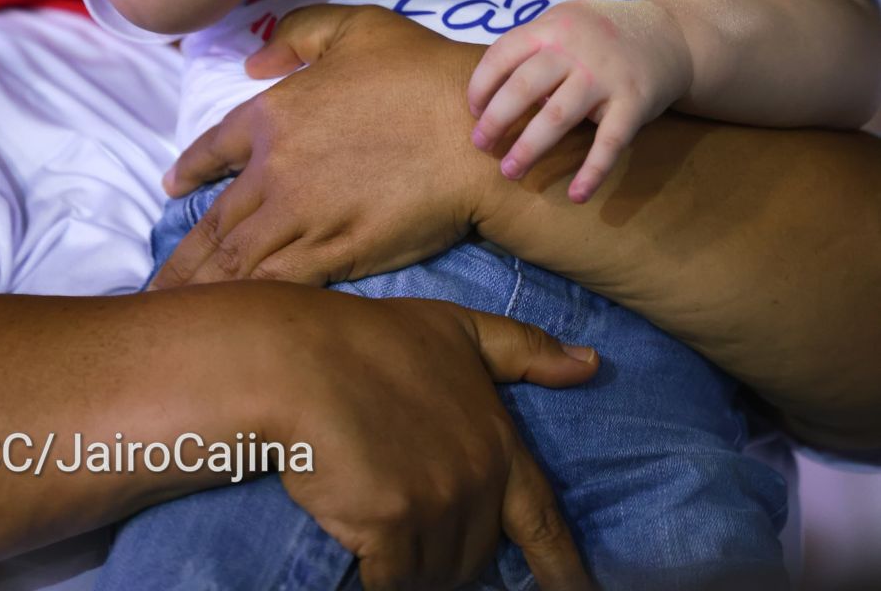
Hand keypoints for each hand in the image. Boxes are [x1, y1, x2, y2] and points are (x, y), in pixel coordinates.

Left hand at [154, 6, 503, 286]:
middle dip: (180, 261)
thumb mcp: (358, 27)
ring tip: (172, 319)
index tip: (172, 190)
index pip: (215, 147)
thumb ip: (299, 35)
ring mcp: (302, 217)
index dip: (191, 169)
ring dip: (200, 293)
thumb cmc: (423, 73)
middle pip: (214, 223)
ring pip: (235, 264)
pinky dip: (245, 308)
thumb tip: (254, 62)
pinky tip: (228, 326)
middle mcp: (276, 170)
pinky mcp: (336, 254)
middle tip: (149, 291)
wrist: (473, 133)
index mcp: (275, 114)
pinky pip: (277, 286)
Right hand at [253, 285, 595, 589]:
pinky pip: (391, 580)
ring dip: (409, 557)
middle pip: (475, 554)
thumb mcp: (457, 330)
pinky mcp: (392, 526)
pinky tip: (357, 524)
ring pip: (431, 572)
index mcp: (499, 440)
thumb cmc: (374, 340)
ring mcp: (436, 503)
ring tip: (376, 499)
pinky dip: (376, 568)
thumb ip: (523, 351)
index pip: (542, 520)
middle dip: (447, 544)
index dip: (564, 567)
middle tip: (406, 498)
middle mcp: (477, 478)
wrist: (304, 359)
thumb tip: (591, 364)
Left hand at [469, 0, 693, 202]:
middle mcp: (576, 48)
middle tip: (480, 145)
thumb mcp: (566, 23)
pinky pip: (609, 142)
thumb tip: (493, 92)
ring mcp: (606, 75)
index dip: (481, 85)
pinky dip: (592, 171)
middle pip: (523, 87)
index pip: (502, 54)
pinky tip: (577, 195)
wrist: (672, 35)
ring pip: (557, 117)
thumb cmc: (602, 35)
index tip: (473, 110)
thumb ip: (533, 49)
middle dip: (495, 120)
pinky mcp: (635, 102)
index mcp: (553, 27)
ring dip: (529, 148)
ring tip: (509, 171)